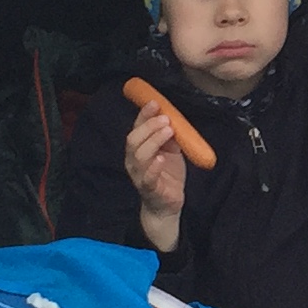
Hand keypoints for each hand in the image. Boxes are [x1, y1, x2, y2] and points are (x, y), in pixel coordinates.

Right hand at [123, 102, 187, 251]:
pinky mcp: (149, 189)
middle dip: (149, 126)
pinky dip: (153, 167)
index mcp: (138, 148)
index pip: (136, 128)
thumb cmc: (167, 174)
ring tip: (168, 131)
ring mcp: (139, 175)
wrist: (167, 205)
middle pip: (133, 140)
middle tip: (165, 118)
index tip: (154, 102)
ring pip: (139, 156)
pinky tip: (161, 158)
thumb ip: (170, 136)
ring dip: (153, 141)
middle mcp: (133, 161)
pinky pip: (147, 178)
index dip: (143, 114)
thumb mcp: (170, 151)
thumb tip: (173, 118)